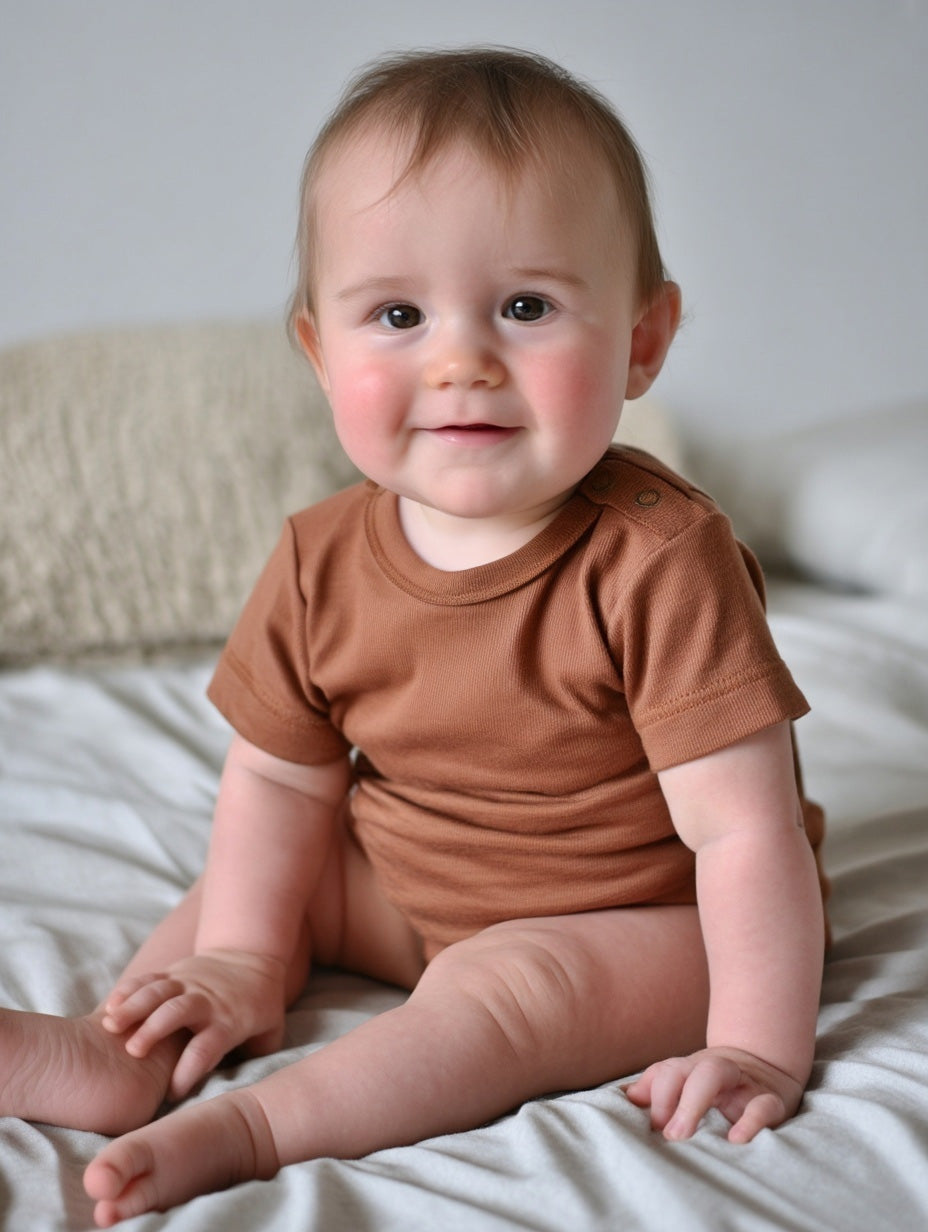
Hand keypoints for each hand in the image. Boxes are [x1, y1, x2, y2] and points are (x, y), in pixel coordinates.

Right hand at [101, 949, 288, 1099]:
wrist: (250, 952)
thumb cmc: (260, 1004)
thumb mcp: (271, 1032)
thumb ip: (257, 1059)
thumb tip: (243, 1094)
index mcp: (229, 1021)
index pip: (207, 1048)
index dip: (189, 1072)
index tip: (171, 1094)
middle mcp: (205, 1001)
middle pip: (178, 1013)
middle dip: (155, 1030)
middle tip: (134, 1052)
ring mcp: (187, 982)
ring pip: (158, 992)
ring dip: (134, 1007)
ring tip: (109, 1025)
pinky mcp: (173, 971)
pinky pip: (149, 978)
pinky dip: (129, 989)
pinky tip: (110, 1005)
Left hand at [623, 1047, 804, 1142]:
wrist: (767, 1069)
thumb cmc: (716, 1086)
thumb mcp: (687, 1084)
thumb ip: (657, 1088)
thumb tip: (625, 1096)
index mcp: (693, 1068)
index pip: (667, 1072)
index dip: (654, 1095)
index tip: (650, 1126)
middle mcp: (714, 1070)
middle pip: (686, 1068)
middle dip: (667, 1097)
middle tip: (661, 1133)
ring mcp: (742, 1082)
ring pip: (715, 1072)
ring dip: (693, 1101)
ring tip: (680, 1135)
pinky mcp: (771, 1102)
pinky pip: (763, 1105)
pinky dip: (750, 1121)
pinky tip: (736, 1140)